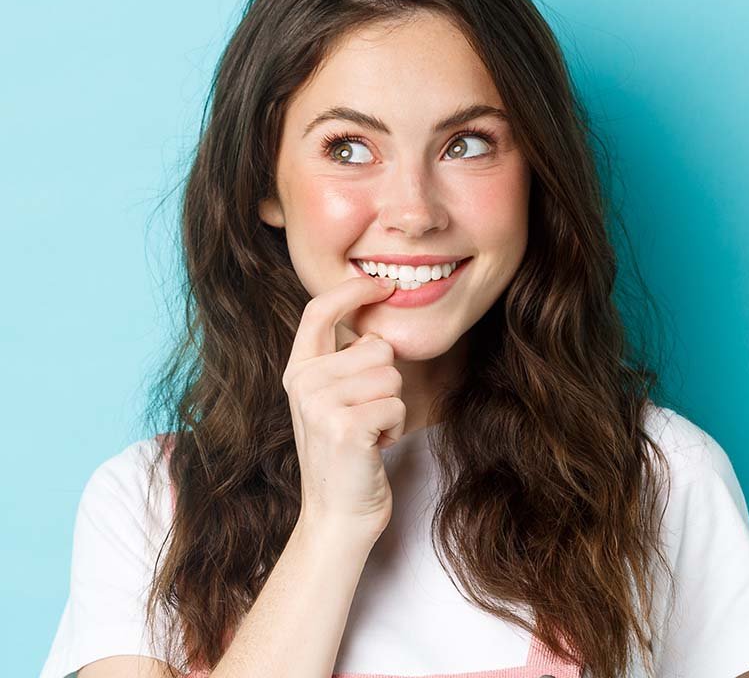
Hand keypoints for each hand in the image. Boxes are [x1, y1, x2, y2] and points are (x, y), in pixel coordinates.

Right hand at [282, 275, 403, 538]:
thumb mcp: (330, 399)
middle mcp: (303, 382)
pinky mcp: (344, 428)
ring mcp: (321, 405)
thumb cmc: (345, 453)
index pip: (319, 310)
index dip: (352, 291)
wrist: (337, 515)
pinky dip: (396, 427)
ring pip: (392, 376)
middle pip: (376, 347)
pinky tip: (376, 446)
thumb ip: (342, 361)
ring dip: (392, 406)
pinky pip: (397, 404)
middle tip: (367, 413)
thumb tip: (373, 323)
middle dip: (387, 380)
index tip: (382, 286)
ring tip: (369, 431)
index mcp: (298, 370)